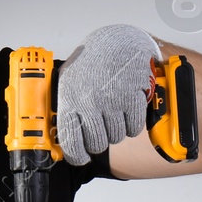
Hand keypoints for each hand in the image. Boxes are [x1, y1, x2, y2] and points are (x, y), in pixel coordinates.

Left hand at [55, 24, 160, 165]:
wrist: (118, 43)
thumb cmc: (92, 64)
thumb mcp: (69, 82)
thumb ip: (68, 110)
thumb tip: (67, 141)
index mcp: (69, 99)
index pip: (70, 142)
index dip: (77, 156)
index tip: (82, 158)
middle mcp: (88, 102)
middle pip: (97, 144)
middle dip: (100, 140)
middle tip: (102, 128)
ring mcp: (111, 100)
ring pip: (116, 138)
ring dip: (117, 130)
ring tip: (114, 112)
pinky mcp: (131, 98)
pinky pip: (133, 128)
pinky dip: (132, 124)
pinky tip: (127, 110)